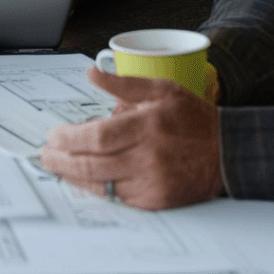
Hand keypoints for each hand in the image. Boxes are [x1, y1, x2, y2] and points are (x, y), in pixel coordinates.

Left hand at [38, 66, 223, 209]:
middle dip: (61, 160)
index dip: (69, 139)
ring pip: (100, 184)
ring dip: (72, 176)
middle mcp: (147, 157)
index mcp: (147, 126)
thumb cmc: (193, 120)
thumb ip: (124, 84)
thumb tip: (92, 73)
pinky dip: (96, 188)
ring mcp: (151, 182)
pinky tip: (83, 179)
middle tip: (45, 154)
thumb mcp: (162, 90)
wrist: (227, 153)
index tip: (53, 135)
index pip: (96, 137)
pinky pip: (117, 197)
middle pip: (92, 163)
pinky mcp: (155, 200)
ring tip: (56, 166)